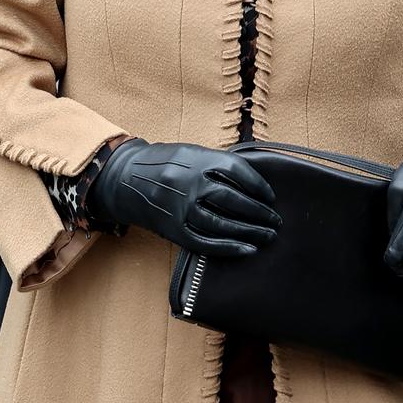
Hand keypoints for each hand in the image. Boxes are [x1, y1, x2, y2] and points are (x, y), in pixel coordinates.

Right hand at [86, 140, 280, 256]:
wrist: (126, 178)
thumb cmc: (166, 163)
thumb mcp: (192, 153)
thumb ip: (218, 165)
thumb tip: (254, 183)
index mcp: (197, 159)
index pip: (237, 170)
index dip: (258, 185)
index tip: (271, 196)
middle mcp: (189, 183)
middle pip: (233, 200)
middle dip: (259, 213)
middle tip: (275, 221)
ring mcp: (180, 208)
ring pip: (222, 223)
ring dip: (249, 232)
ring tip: (267, 236)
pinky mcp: (173, 229)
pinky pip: (205, 242)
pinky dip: (228, 247)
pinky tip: (247, 250)